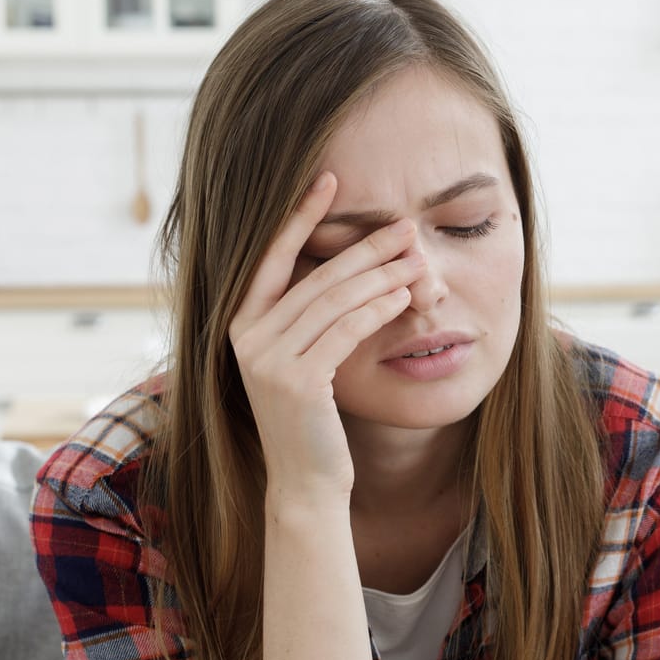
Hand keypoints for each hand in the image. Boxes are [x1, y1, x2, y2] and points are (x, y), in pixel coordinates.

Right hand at [227, 172, 426, 503]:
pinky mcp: (295, 381)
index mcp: (242, 320)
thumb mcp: (304, 358)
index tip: (330, 179)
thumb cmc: (312, 418)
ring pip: (333, 301)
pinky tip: (403, 296)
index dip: (300, 215)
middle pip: (316, 276)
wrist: (305, 480)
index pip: (273, 255)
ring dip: (380, 276)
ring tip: (416, 259)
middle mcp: (246, 335)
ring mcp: (265, 359)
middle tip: (404, 227)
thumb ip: (310, 316)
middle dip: (364, 248)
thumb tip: (353, 266)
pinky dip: (376, 310)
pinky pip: (343, 332)